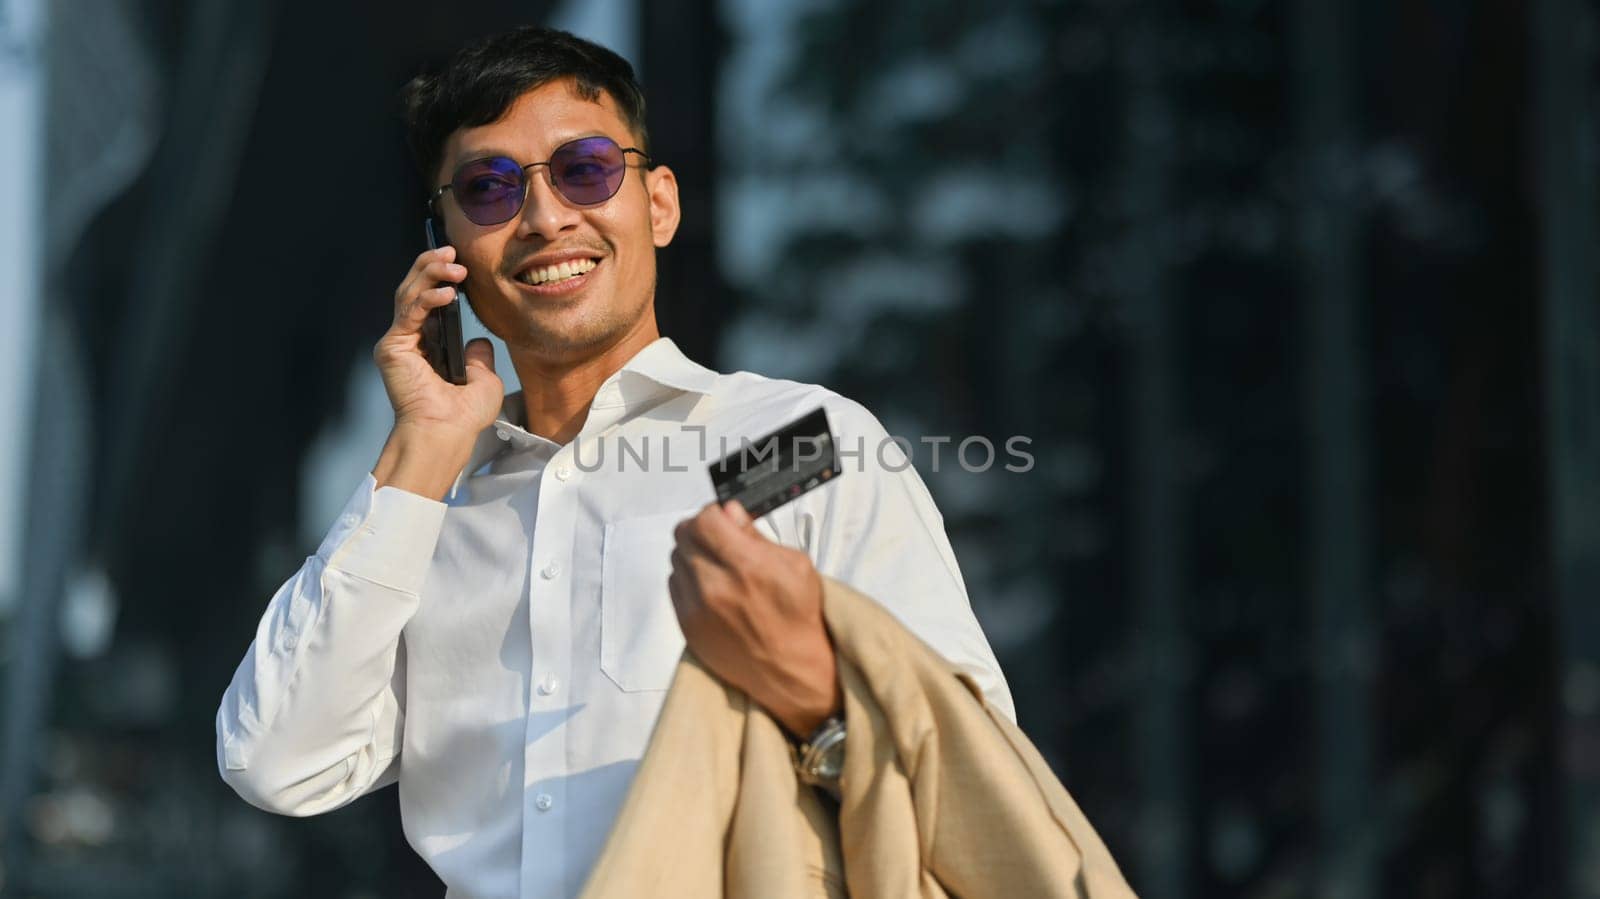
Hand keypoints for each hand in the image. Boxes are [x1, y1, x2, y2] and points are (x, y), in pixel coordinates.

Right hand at [369, 246, 504, 498]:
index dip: (440, 276)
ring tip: (453, 265)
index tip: (459, 261)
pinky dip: (427, 298)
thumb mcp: (484, 379)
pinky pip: (408, 313)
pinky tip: (448, 292)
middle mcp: (411, 340)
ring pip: (408, 295)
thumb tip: (479, 341)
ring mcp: (399, 343)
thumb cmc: (463, 416)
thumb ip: (479, 356)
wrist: (446, 433)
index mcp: (429, 345)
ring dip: (430, 274)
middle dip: (431, 266)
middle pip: (414, 290)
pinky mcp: (393, 348)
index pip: (429, 300)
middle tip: (451, 250)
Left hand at [668, 501, 841, 736]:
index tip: (725, 519)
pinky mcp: (686, 624)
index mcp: (746, 566)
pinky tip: (711, 587)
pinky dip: (689, 579)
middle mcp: (715, 585)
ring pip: (676, 558)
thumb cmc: (797, 618)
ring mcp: (696, 607)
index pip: (705, 519)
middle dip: (702, 529)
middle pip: (683, 534)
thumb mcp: (796, 565)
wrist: (788, 669)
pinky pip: (674, 585)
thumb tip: (732, 513)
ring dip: (694, 554)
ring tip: (719, 566)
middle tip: (720, 538)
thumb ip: (757, 535)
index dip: (715, 514)